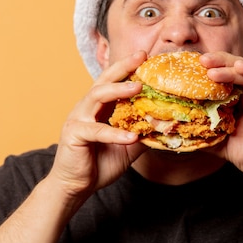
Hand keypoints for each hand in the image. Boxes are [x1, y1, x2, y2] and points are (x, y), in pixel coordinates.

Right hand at [48, 51, 147, 203]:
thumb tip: (168, 126)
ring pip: (97, 96)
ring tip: (138, 87)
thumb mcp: (128, 147)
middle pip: (104, 80)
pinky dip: (115, 133)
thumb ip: (144, 133)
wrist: (76, 186)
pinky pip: (97, 131)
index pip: (113, 81)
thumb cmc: (100, 164)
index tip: (145, 56)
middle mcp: (86, 108)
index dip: (128, 68)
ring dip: (118, 90)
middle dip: (123, 67)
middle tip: (141, 57)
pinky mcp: (74, 134)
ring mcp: (78, 119)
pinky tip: (132, 136)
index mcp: (99, 107)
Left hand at [202, 52, 242, 189]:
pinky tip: (239, 67)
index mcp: (241, 102)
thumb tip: (181, 133)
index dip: (208, 73)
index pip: (224, 80)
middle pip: (234, 70)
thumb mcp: (223, 145)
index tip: (190, 70)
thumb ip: (206, 136)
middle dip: (217, 63)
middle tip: (200, 60)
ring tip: (211, 67)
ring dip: (229, 66)